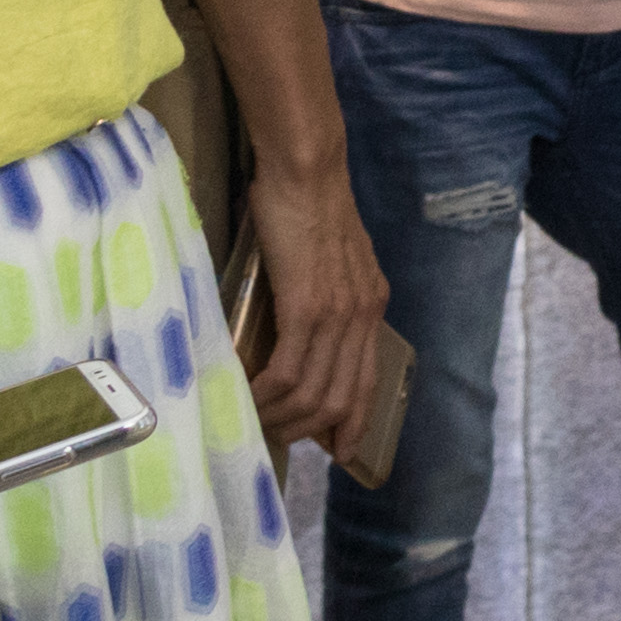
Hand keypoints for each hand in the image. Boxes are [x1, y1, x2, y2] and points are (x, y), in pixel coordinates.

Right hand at [237, 148, 391, 458]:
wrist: (305, 171)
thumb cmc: (306, 204)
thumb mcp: (331, 259)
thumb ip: (326, 295)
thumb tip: (300, 328)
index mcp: (370, 305)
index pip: (368, 379)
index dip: (352, 420)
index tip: (337, 449)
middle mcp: (362, 315)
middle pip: (342, 396)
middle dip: (309, 429)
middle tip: (276, 438)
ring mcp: (338, 314)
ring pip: (315, 391)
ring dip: (282, 417)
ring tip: (255, 422)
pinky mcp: (308, 307)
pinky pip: (290, 371)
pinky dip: (268, 394)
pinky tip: (249, 398)